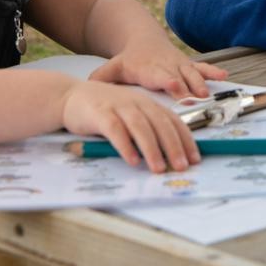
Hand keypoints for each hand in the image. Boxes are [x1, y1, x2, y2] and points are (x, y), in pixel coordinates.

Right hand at [59, 80, 200, 172]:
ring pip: (141, 127)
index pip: (173, 121)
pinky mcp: (100, 114)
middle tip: (182, 166)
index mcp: (148, 103)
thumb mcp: (130, 114)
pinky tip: (132, 160)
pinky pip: (115, 130)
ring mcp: (118, 106)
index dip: (185, 139)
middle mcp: (137, 102)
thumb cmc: (104, 109)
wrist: (70, 96)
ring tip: (159, 168)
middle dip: (174, 146)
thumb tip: (168, 155)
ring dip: (152, 149)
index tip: (195, 158)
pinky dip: (125, 146)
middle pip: (161, 124)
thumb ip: (146, 128)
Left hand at [90, 39, 228, 100]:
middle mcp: (167, 66)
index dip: (167, 80)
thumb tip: (88, 86)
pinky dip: (212, 71)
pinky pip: (202, 67)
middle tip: (195, 99)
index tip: (174, 85)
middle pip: (179, 77)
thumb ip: (102, 77)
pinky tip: (224, 76)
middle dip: (188, 88)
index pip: (159, 75)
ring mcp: (179, 65)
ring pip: (193, 74)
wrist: (143, 40)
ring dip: (201, 84)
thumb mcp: (113, 67)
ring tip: (208, 94)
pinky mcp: (188, 65)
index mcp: (148, 68)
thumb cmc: (128, 60)